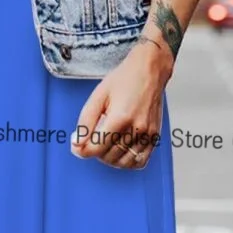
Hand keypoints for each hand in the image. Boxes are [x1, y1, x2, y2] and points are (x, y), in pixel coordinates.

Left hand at [71, 37, 172, 169]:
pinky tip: (120, 150)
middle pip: (109, 156)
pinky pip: (140, 161)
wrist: (149, 71)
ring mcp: (148, 134)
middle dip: (95, 151)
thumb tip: (77, 143)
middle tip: (93, 136)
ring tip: (105, 143)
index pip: (97, 148)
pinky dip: (127, 161)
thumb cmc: (124, 80)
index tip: (77, 145)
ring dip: (109, 158)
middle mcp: (137, 128)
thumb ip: (85, 121)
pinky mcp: (155, 137)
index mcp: (120, 117)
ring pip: (123, 162)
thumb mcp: (98, 96)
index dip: (82, 150)